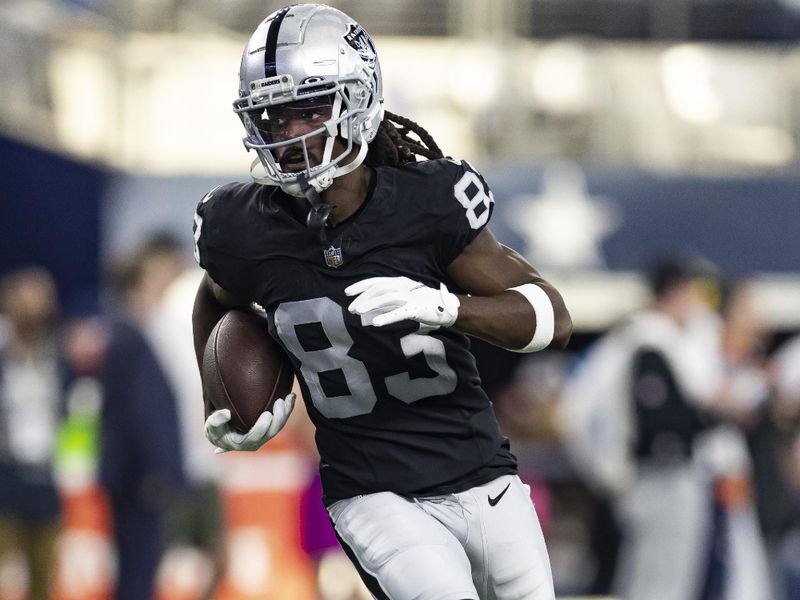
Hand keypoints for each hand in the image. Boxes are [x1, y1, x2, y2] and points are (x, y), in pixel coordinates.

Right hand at [204, 392, 295, 452]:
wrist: (222, 428)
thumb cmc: (216, 428)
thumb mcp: (211, 426)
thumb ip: (216, 421)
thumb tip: (227, 414)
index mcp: (243, 443)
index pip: (256, 438)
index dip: (263, 427)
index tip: (267, 414)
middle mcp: (257, 442)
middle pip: (272, 432)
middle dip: (279, 418)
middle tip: (279, 402)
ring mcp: (265, 435)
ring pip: (279, 425)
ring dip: (285, 412)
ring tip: (288, 397)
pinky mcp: (270, 427)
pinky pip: (281, 419)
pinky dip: (287, 408)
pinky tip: (291, 396)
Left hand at [345, 276, 459, 327]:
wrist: (445, 306)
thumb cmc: (422, 301)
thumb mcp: (404, 294)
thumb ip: (389, 296)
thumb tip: (371, 301)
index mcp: (399, 282)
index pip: (376, 281)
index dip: (361, 286)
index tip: (347, 292)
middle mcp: (403, 286)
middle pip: (379, 288)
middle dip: (363, 298)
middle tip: (351, 308)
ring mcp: (410, 297)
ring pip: (387, 298)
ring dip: (370, 304)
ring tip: (357, 312)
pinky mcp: (416, 309)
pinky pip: (399, 313)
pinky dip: (386, 317)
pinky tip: (376, 323)